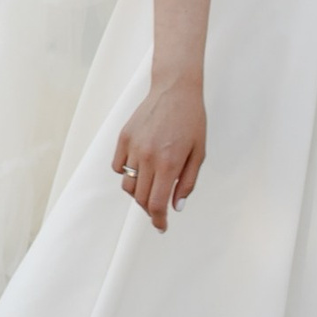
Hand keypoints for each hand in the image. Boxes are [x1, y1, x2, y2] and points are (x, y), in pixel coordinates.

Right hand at [111, 75, 205, 226]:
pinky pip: (117, 167)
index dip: (158, 220)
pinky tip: (140, 167)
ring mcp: (133, 147)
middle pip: (141, 198)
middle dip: (150, 209)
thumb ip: (187, 182)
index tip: (161, 226)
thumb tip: (176, 207)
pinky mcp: (123, 138)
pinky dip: (126, 173)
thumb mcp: (198, 153)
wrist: (175, 89)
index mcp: (169, 163)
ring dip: (138, 193)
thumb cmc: (191, 120)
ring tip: (151, 186)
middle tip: (159, 208)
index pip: (157, 204)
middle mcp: (148, 157)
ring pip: (127, 185)